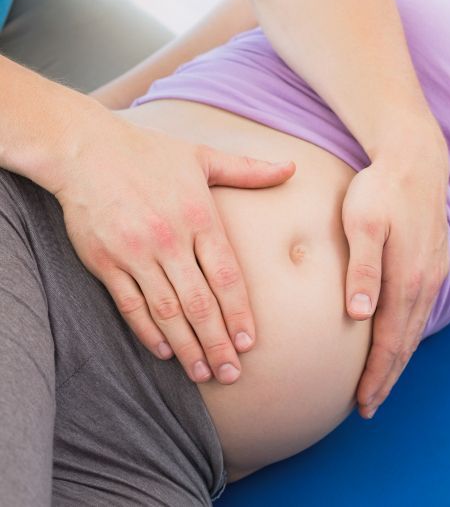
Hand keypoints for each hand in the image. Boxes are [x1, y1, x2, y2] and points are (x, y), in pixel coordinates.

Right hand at [52, 112, 295, 384]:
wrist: (85, 149)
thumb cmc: (149, 152)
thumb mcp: (203, 156)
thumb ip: (248, 170)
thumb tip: (291, 167)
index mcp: (200, 216)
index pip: (227, 276)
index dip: (240, 312)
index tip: (250, 342)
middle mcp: (171, 239)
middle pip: (200, 302)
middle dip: (218, 342)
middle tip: (232, 373)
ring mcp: (136, 253)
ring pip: (167, 310)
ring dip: (187, 345)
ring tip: (203, 372)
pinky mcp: (105, 262)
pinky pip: (131, 305)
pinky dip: (148, 332)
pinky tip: (165, 351)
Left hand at [342, 137, 449, 418]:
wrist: (417, 160)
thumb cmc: (380, 190)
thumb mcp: (362, 224)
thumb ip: (362, 269)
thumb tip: (360, 315)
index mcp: (406, 280)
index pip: (389, 342)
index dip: (376, 376)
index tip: (361, 404)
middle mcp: (425, 283)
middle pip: (405, 343)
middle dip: (387, 378)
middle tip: (368, 408)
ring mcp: (433, 273)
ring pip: (415, 328)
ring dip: (398, 359)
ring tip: (381, 383)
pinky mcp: (434, 263)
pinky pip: (421, 310)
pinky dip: (408, 334)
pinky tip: (398, 339)